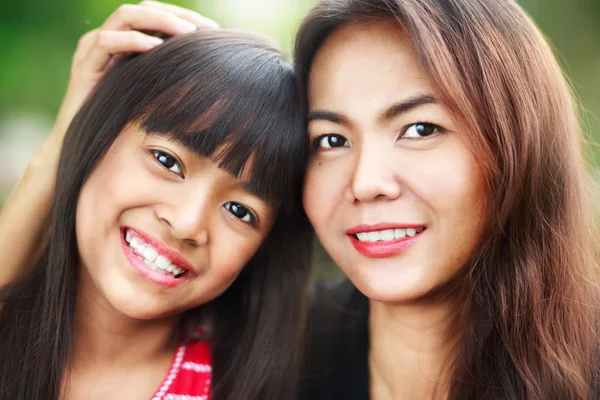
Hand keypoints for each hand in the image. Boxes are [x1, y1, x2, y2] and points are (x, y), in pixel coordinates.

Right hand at [50, 1, 217, 145]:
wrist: (87, 152)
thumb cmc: (124, 128)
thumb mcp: (155, 97)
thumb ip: (173, 79)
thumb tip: (212, 74)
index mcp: (125, 43)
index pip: (156, 15)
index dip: (184, 17)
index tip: (213, 30)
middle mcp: (108, 40)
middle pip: (143, 9)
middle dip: (177, 15)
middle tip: (206, 29)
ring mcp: (93, 50)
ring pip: (125, 16)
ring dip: (160, 21)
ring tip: (187, 33)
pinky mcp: (84, 66)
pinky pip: (106, 42)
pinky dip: (133, 40)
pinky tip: (156, 47)